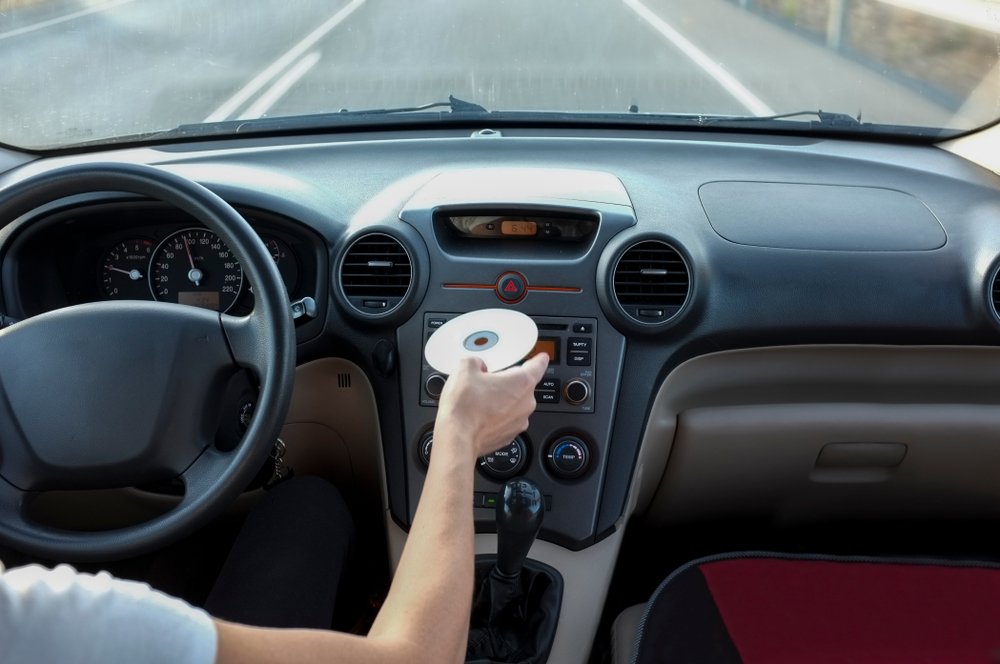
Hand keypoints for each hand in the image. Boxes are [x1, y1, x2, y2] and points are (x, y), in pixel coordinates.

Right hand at [434, 353, 548, 459]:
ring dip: (502, 401)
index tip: (541, 358)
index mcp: (521, 382)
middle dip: (507, 383)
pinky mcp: (510, 435)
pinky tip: (480, 415)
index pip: (538, 366)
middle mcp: (526, 403)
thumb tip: (478, 366)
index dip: (539, 359)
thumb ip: (476, 361)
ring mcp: (519, 421)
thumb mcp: (465, 369)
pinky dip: (497, 416)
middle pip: (522, 386)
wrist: (457, 438)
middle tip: (487, 383)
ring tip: (480, 401)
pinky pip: (507, 420)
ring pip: (514, 404)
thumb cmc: (464, 407)